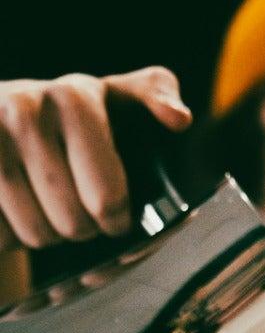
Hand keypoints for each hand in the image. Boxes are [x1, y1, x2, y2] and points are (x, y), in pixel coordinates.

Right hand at [0, 67, 191, 250]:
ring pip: (35, 234)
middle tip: (73, 209)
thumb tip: (178, 118)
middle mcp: (25, 109)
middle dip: (78, 228)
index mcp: (75, 97)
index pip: (108, 198)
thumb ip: (154, 96)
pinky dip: (6, 236)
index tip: (114, 215)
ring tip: (42, 206)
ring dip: (42, 234)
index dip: (115, 220)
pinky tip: (10, 208)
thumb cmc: (72, 117)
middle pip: (72, 224)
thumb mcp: (116, 97)